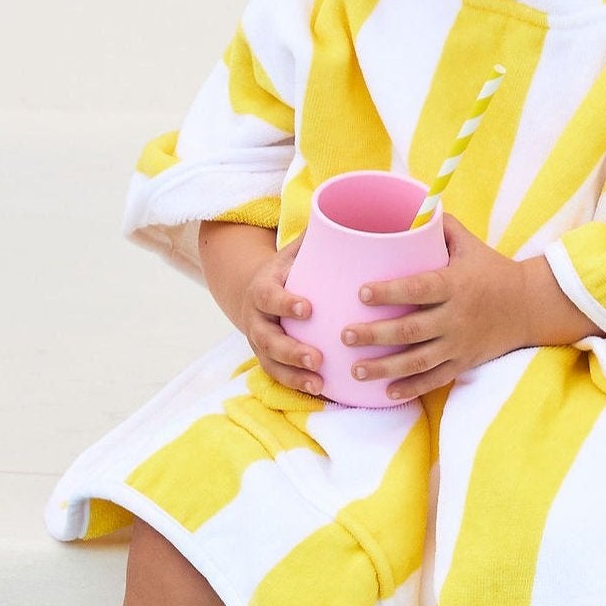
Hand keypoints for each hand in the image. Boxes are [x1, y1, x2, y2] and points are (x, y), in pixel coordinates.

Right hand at [238, 237, 324, 395]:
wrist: (255, 293)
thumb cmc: (290, 270)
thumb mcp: (296, 251)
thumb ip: (319, 237)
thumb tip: (350, 214)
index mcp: (264, 286)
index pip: (269, 296)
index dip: (285, 303)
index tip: (308, 308)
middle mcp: (258, 317)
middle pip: (267, 338)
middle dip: (291, 350)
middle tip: (317, 358)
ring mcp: (261, 341)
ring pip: (272, 362)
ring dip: (294, 375)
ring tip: (319, 382)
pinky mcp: (269, 359)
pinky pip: (280, 377)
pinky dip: (297, 385)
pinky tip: (322, 392)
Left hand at [344, 216, 569, 402]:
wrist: (531, 306)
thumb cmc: (493, 270)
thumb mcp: (469, 244)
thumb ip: (437, 227)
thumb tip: (401, 208)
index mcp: (455, 285)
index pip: (419, 289)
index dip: (390, 291)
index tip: (362, 292)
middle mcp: (457, 317)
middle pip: (411, 330)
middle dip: (376, 335)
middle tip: (345, 335)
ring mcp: (460, 344)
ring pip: (418, 361)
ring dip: (385, 368)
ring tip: (355, 371)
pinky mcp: (464, 362)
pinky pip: (435, 379)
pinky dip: (411, 388)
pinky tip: (386, 393)